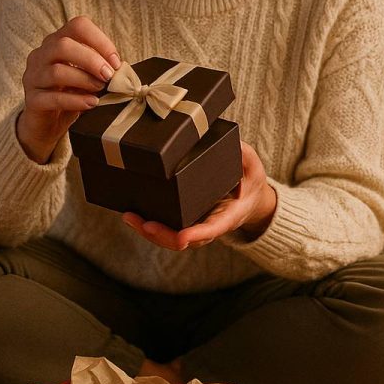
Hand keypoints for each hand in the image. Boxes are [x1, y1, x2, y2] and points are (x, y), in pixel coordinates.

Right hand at [16, 15, 120, 162]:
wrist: (46, 125)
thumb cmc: (70, 95)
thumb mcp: (86, 77)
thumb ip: (100, 68)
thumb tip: (120, 68)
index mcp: (56, 43)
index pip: (77, 26)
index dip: (100, 40)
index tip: (115, 61)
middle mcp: (40, 55)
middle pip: (63, 45)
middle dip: (91, 60)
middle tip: (108, 76)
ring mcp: (33, 77)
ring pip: (56, 71)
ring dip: (84, 80)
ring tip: (100, 90)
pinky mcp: (32, 100)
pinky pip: (53, 98)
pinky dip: (75, 100)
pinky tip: (90, 103)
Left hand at [122, 141, 276, 250]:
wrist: (250, 197)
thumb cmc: (250, 180)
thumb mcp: (253, 166)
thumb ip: (244, 156)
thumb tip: (235, 144)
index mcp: (229, 215)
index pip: (213, 228)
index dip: (197, 234)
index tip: (182, 237)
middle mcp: (211, 225)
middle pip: (186, 240)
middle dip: (163, 236)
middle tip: (145, 225)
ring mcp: (197, 226)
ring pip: (172, 238)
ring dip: (150, 232)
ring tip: (130, 218)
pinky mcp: (186, 221)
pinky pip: (168, 229)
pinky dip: (149, 226)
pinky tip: (131, 215)